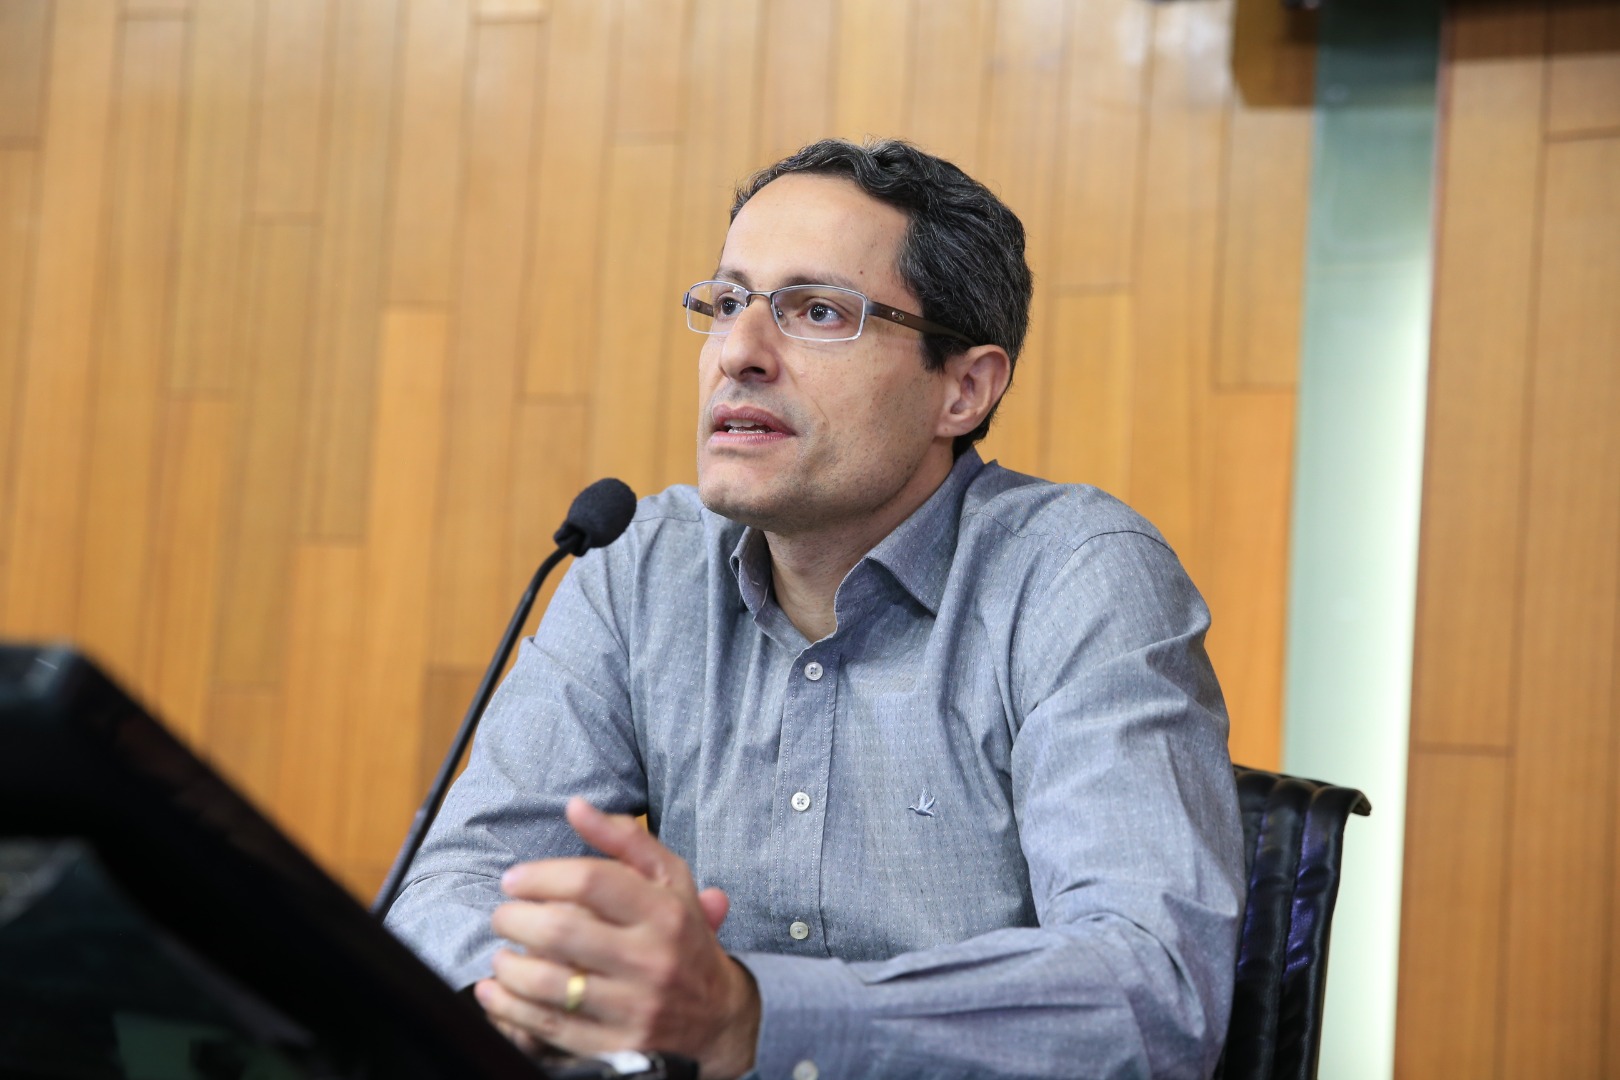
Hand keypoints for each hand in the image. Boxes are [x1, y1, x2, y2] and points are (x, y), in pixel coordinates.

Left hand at [474, 798, 760, 1078]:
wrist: (718, 1018)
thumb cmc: (682, 937)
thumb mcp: (669, 881)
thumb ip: (624, 840)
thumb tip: (575, 806)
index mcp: (664, 912)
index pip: (591, 882)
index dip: (541, 876)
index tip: (514, 880)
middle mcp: (652, 959)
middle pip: (562, 931)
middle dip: (514, 919)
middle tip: (503, 916)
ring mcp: (634, 1007)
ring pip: (549, 983)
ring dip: (508, 965)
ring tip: (502, 953)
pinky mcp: (616, 1046)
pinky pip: (548, 1026)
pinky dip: (509, 1008)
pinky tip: (497, 991)